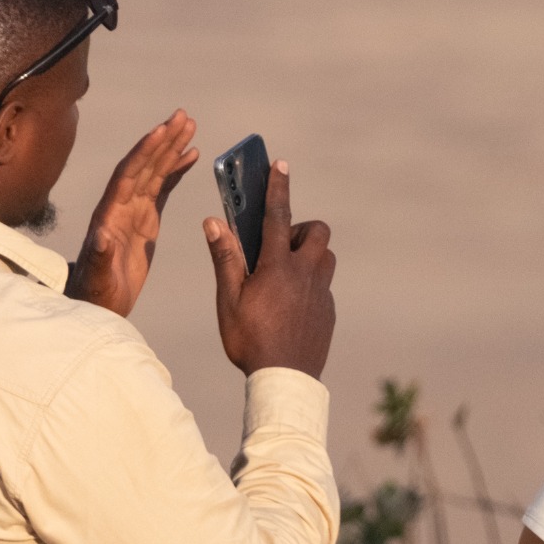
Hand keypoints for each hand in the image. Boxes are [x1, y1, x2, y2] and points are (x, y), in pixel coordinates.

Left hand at [67, 109, 198, 316]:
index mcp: (110, 214)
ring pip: (154, 171)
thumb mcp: (99, 279)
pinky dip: (176, 170)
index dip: (145, 151)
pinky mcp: (144, 220)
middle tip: (183, 116)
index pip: (129, 174)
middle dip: (163, 140)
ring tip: (190, 126)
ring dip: (171, 148)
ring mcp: (133, 211)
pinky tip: (190, 156)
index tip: (162, 130)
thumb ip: (100, 257)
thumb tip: (100, 238)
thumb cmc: (96, 293)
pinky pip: (162, 188)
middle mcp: (120, 206)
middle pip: (144, 165)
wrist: (96, 304)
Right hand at [204, 160, 335, 378]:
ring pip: (326, 257)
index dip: (278, 187)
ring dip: (310, 255)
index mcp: (278, 267)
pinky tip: (291, 306)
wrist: (285, 380)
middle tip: (279, 248)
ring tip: (285, 274)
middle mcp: (306, 274)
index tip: (280, 164)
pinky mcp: (329, 311)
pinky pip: (325, 286)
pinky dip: (310, 284)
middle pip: (318, 231)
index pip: (278, 216)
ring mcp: (322, 293)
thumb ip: (225, 258)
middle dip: (302, 229)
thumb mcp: (229, 300)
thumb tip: (214, 222)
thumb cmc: (250, 340)